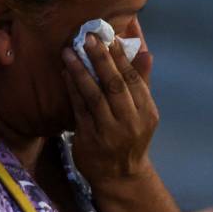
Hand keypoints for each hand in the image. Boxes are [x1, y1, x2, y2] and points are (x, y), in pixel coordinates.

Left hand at [60, 33, 157, 182]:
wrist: (120, 176)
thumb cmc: (130, 136)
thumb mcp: (143, 112)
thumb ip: (142, 82)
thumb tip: (146, 51)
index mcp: (147, 111)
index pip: (134, 79)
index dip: (122, 56)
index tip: (110, 35)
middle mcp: (131, 122)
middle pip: (115, 85)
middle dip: (101, 59)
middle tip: (88, 37)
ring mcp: (110, 132)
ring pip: (94, 96)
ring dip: (80, 71)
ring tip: (69, 51)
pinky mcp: (89, 139)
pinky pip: (79, 109)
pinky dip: (72, 89)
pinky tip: (66, 73)